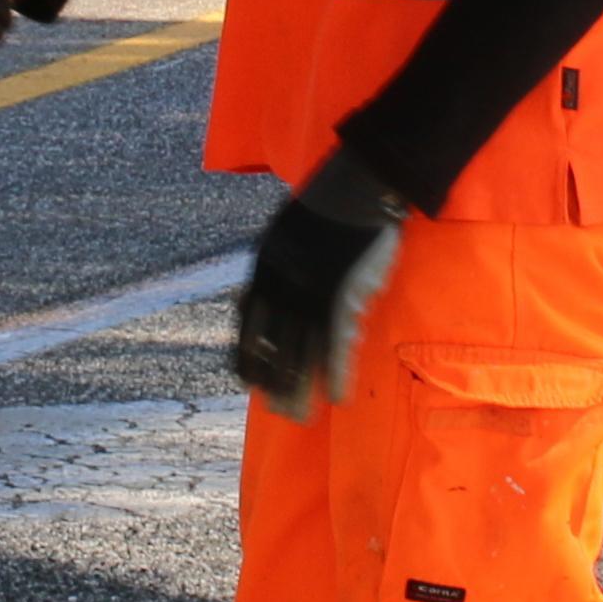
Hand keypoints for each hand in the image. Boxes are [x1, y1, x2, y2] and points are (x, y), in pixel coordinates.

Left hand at [232, 148, 407, 418]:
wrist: (356, 185)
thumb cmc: (324, 206)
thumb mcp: (280, 233)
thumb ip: (272, 267)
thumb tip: (259, 293)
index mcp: (262, 269)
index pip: (247, 326)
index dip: (247, 359)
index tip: (248, 384)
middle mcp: (280, 285)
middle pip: (272, 347)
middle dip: (273, 384)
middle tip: (277, 411)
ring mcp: (311, 292)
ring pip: (300, 354)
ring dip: (299, 390)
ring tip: (300, 416)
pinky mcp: (344, 297)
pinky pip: (337, 346)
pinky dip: (336, 375)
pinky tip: (336, 398)